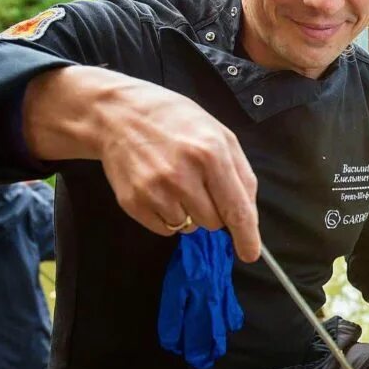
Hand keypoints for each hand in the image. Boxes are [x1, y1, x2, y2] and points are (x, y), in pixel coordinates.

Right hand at [24, 66, 260, 260]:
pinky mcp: (134, 203)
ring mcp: (155, 191)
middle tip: (199, 184)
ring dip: (188, 212)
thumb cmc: (175, 121)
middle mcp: (183, 175)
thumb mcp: (219, 134)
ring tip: (175, 181)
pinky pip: (165, 229)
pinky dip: (167, 216)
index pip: (236, 210)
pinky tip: (158, 189)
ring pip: (189, 228)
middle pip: (214, 223)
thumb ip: (241, 175)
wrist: (117, 114)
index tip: (250, 254)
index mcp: (211, 154)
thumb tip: (250, 218)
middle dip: (214, 211)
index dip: (246, 237)